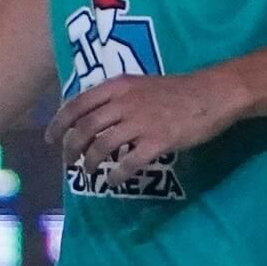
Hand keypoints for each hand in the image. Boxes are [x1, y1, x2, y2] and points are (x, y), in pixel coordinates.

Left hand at [45, 71, 242, 185]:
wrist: (215, 93)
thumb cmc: (182, 89)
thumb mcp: (144, 84)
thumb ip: (120, 97)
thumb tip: (96, 117)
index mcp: (121, 86)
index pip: (77, 104)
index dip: (59, 123)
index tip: (51, 138)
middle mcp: (125, 102)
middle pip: (85, 128)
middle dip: (71, 148)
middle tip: (70, 161)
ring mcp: (141, 122)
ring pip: (102, 146)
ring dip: (91, 163)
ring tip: (90, 172)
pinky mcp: (158, 141)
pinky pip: (128, 163)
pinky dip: (116, 175)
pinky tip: (114, 181)